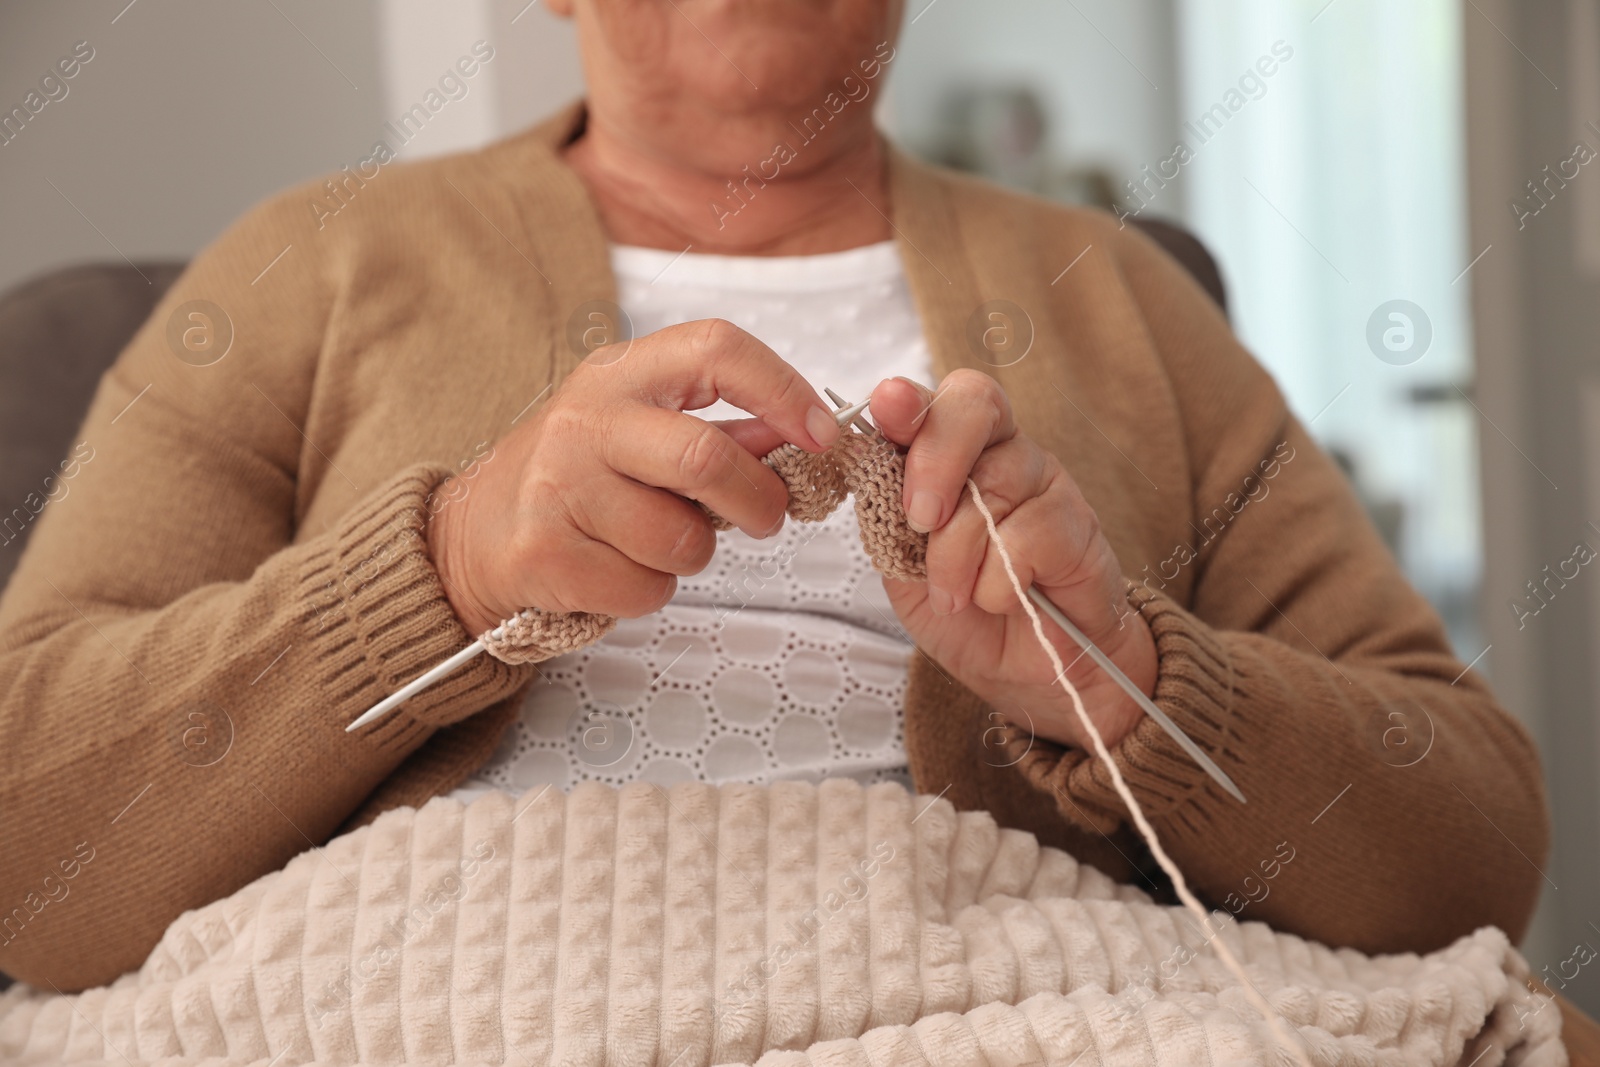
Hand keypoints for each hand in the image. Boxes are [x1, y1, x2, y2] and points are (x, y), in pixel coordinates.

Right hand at [427, 319, 840, 635]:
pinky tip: (616, 567)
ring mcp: (559, 486)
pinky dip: (651, 590)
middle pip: (707, 457)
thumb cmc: (580, 476)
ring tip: (657, 541)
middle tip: (767, 518)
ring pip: (681, 539)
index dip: (784, 388)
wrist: (475, 532)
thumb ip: (722, 427)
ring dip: (694, 554)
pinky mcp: (546, 552)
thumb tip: (809, 434)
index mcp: (622, 372)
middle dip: (758, 500)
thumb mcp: (640, 428)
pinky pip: (645, 588)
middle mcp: (586, 419)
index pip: (717, 349)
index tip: (824, 435)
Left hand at [870, 372, 1156, 751]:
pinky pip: (1024, 537)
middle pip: (972, 404)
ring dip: (956, 555)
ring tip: (955, 595)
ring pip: (989, 486)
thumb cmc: (969, 614)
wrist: (1030, 674)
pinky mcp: (1078, 524)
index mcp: (955, 453)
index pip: (935, 399)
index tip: (886, 408)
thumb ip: (885, 515)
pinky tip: (1000, 601)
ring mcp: (1045, 482)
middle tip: (919, 519)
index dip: (908, 401)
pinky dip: (995, 584)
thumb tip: (864, 465)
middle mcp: (1002, 452)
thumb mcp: (905, 567)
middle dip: (934, 459)